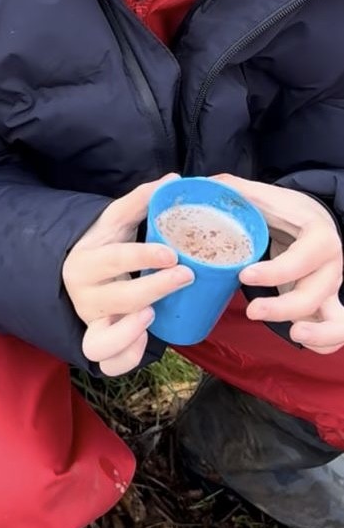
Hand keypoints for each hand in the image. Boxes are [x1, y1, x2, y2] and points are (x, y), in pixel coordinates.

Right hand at [62, 176, 193, 375]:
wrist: (80, 278)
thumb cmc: (105, 247)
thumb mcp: (115, 222)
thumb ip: (141, 201)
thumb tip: (175, 179)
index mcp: (85, 262)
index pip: (114, 258)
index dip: (144, 257)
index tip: (174, 254)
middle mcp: (84, 296)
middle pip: (117, 299)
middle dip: (154, 289)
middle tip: (186, 276)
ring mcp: (91, 324)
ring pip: (101, 342)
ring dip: (129, 332)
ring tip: (152, 316)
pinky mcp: (99, 344)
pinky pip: (111, 363)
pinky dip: (127, 356)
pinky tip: (146, 338)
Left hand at [211, 175, 343, 354]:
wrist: (314, 220)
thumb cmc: (287, 211)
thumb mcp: (267, 198)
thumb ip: (234, 190)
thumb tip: (197, 186)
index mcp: (319, 237)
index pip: (303, 258)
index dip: (276, 271)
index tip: (244, 275)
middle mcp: (332, 265)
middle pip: (316, 294)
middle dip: (284, 307)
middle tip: (251, 311)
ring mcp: (333, 288)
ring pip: (337, 320)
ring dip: (318, 331)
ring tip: (293, 334)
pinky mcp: (329, 304)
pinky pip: (335, 332)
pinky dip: (322, 341)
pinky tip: (298, 338)